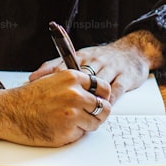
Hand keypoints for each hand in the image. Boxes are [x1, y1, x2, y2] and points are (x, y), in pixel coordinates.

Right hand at [0, 69, 111, 146]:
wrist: (9, 112)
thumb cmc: (29, 98)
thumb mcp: (53, 80)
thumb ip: (75, 83)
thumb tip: (95, 92)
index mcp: (73, 78)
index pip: (103, 88)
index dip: (103, 97)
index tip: (101, 101)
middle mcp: (75, 94)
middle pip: (104, 107)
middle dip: (98, 113)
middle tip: (88, 116)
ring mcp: (72, 113)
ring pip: (95, 122)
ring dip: (87, 125)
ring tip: (70, 122)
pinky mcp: (67, 130)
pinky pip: (81, 134)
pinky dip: (74, 134)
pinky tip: (59, 128)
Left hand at [30, 30, 164, 102]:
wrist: (133, 52)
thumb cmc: (102, 59)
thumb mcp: (79, 58)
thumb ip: (55, 66)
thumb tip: (32, 77)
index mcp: (82, 56)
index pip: (63, 66)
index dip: (52, 81)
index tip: (42, 94)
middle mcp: (96, 60)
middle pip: (80, 76)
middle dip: (70, 92)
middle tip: (61, 108)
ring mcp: (112, 68)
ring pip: (99, 84)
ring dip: (91, 99)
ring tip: (82, 113)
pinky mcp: (126, 77)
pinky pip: (116, 90)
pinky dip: (108, 101)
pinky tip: (101, 110)